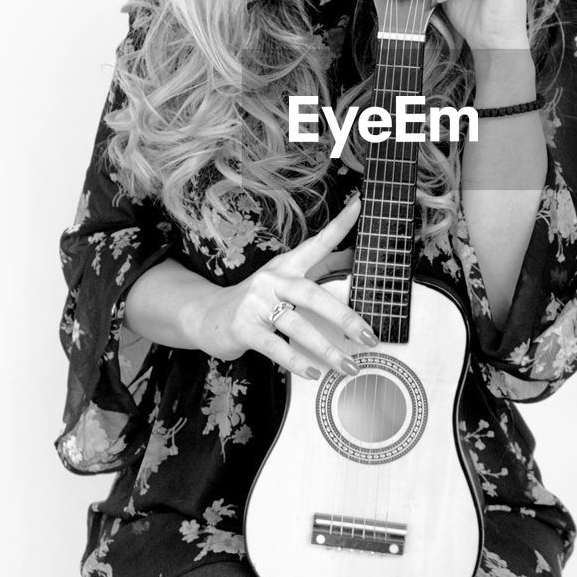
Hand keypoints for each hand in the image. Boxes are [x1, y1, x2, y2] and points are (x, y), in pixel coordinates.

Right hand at [191, 196, 375, 378]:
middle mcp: (273, 280)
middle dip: (344, 317)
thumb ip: (318, 272)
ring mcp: (256, 303)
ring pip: (297, 326)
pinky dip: (297, 361)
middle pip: (313, 294)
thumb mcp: (285, 281)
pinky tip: (314, 372)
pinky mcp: (244, 328)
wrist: (207, 316)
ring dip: (326, 349)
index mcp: (287, 266)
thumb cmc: (257, 300)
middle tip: (369, 336)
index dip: (339, 225)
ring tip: (348, 366)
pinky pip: (275, 347)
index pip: (317, 242)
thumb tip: (353, 258)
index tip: (359, 205)